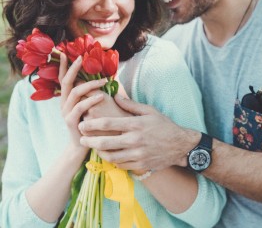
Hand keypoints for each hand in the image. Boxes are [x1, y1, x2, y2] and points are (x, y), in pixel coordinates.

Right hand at [58, 53, 104, 155]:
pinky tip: (101, 96)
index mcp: (67, 98)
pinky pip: (80, 107)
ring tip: (103, 81)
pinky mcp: (71, 121)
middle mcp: (64, 103)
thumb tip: (102, 77)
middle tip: (82, 58)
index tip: (65, 52)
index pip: (63, 78)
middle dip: (73, 68)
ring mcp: (66, 112)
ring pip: (75, 93)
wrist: (84, 145)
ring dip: (90, 84)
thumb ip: (92, 94)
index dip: (62, 66)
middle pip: (66, 82)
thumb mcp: (91, 106)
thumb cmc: (92, 123)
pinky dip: (91, 100)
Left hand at [78, 97, 198, 171]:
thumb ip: (131, 105)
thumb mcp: (150, 111)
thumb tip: (115, 95)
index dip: (91, 125)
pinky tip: (108, 155)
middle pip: (104, 143)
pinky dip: (111, 160)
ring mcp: (137, 155)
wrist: (181, 146)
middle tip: (81, 139)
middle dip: (89, 141)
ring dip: (98, 152)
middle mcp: (135, 140)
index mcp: (136, 124)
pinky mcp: (140, 165)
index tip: (82, 124)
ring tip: (93, 148)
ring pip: (110, 156)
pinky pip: (120, 165)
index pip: (107, 124)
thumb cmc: (165, 126)